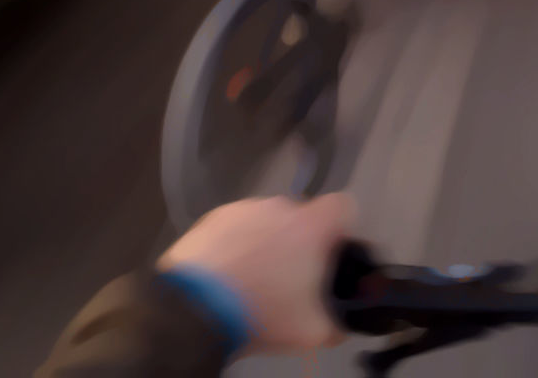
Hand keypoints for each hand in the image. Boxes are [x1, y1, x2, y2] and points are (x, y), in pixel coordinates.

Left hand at [158, 194, 356, 355]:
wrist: (194, 309)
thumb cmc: (263, 312)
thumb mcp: (310, 331)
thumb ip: (335, 323)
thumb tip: (338, 324)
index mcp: (312, 226)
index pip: (344, 206)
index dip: (342, 229)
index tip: (332, 253)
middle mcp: (281, 206)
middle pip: (302, 217)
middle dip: (300, 241)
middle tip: (289, 278)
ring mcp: (245, 208)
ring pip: (268, 220)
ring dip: (267, 241)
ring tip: (251, 278)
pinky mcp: (214, 216)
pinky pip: (237, 225)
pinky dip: (237, 242)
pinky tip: (226, 273)